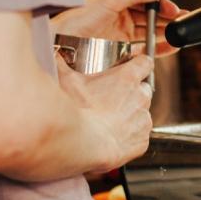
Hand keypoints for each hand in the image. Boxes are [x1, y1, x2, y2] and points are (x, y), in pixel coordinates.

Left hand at [52, 0, 187, 56]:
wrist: (60, 45)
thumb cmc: (77, 20)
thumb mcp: (110, 0)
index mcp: (117, 1)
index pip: (147, 1)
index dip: (162, 6)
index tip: (175, 10)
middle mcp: (120, 17)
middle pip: (151, 18)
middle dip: (168, 20)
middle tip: (183, 23)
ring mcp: (120, 35)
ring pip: (150, 34)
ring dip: (166, 35)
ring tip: (179, 36)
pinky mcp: (120, 52)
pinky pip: (144, 50)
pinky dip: (158, 50)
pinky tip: (169, 48)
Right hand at [57, 54, 154, 170]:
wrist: (82, 144)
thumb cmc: (76, 111)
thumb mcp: (66, 80)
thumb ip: (63, 64)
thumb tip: (55, 55)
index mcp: (128, 78)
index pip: (145, 62)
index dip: (139, 64)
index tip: (133, 67)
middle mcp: (140, 97)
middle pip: (143, 89)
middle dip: (131, 92)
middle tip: (112, 98)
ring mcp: (143, 120)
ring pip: (141, 113)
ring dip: (130, 115)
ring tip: (108, 121)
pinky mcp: (142, 141)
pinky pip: (139, 136)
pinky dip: (129, 137)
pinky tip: (112, 137)